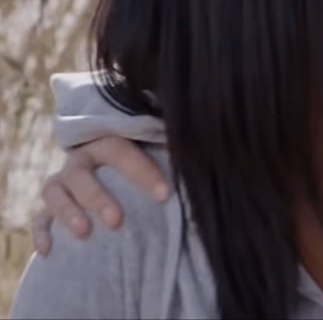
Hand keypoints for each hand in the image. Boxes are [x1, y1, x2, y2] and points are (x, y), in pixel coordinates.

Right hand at [30, 136, 169, 255]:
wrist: (109, 166)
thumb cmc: (143, 160)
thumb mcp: (157, 151)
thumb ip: (177, 154)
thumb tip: (213, 157)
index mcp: (108, 143)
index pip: (122, 151)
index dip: (142, 172)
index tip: (165, 194)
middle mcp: (81, 161)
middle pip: (81, 173)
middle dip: (98, 197)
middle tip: (117, 221)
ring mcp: (62, 182)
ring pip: (55, 191)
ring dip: (68, 212)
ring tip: (84, 233)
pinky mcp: (49, 205)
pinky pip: (39, 217)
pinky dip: (42, 231)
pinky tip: (50, 250)